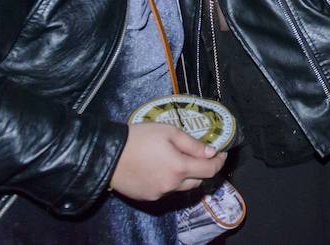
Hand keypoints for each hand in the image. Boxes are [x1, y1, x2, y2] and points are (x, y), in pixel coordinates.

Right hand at [110, 123, 226, 201]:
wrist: (108, 155)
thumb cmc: (139, 138)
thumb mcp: (169, 132)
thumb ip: (193, 144)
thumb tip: (212, 152)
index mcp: (180, 168)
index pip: (210, 170)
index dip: (219, 161)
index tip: (221, 152)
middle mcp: (172, 185)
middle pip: (198, 181)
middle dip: (203, 168)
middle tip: (199, 155)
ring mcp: (159, 194)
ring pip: (182, 187)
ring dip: (186, 176)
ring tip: (178, 160)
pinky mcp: (148, 198)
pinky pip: (166, 190)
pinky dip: (170, 181)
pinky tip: (161, 168)